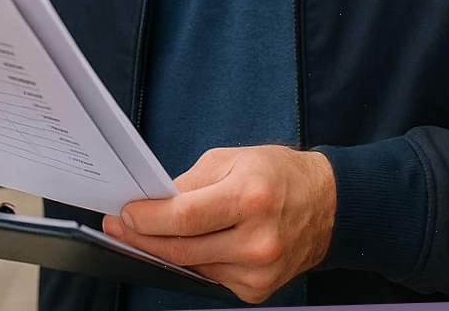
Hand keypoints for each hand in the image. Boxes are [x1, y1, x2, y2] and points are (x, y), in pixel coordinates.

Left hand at [101, 146, 336, 304]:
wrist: (329, 205)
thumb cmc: (279, 175)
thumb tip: (153, 201)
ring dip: (165, 251)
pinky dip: (196, 262)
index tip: (124, 213)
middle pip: (182, 249)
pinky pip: (211, 278)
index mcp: (251, 198)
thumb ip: (191, 182)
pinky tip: (192, 246)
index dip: (148, 219)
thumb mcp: (233, 159)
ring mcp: (259, 271)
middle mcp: (258, 240)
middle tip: (120, 226)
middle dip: (143, 238)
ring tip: (146, 233)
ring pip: (192, 267)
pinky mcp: (258, 290)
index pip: (185, 217)